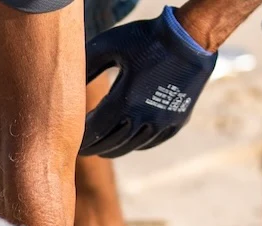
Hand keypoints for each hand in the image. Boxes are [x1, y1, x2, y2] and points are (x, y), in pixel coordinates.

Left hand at [81, 6, 217, 158]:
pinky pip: (152, 142)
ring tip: (103, 151)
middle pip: (113, 143)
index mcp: (125, 100)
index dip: (83, 139)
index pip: (97, 129)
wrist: (191, 39)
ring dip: (115, 150)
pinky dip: (137, 144)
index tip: (73, 142)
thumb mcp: (111, 45)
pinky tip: (128, 143)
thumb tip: (70, 84)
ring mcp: (162, 122)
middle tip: (84, 151)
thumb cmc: (148, 38)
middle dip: (96, 148)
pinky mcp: (176, 122)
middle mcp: (144, 117)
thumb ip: (88, 66)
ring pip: (132, 145)